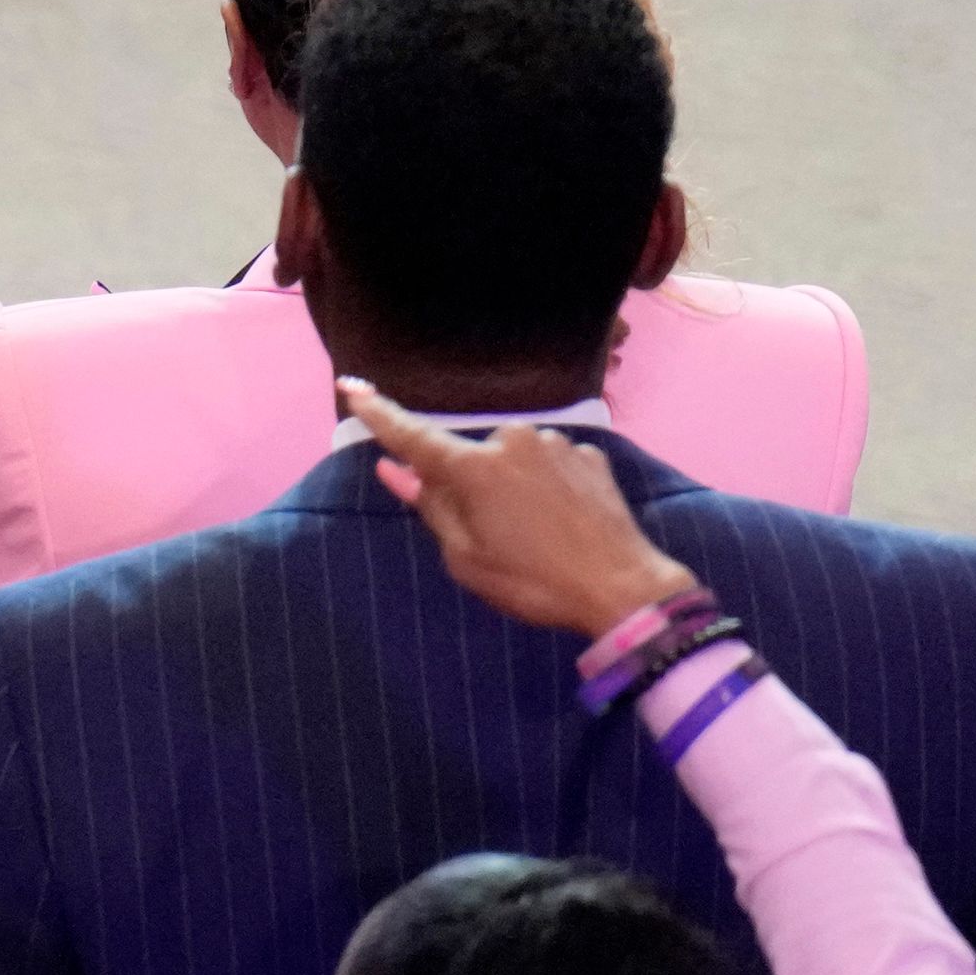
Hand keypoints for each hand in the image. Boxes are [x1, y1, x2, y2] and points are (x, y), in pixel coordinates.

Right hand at [347, 380, 696, 637]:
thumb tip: (394, 468)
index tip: (352, 388)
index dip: (379, 414)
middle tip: (486, 536)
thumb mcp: (466, 557)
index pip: (413, 436)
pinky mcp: (590, 456)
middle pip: (468, 457)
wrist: (623, 587)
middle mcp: (514, 441)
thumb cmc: (533, 581)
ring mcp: (557, 445)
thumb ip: (430, 506)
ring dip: (506, 487)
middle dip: (464, 485)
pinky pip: (547, 466)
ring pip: (510, 460)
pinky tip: (558, 522)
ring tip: (530, 535)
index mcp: (475, 468)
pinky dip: (541, 488)